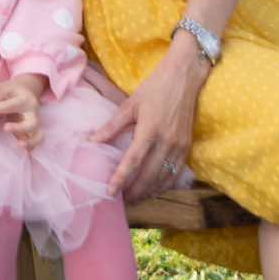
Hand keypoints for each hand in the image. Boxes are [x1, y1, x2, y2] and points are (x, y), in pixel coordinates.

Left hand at [0, 74, 46, 147]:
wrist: (23, 92)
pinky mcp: (34, 131)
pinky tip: (23, 149)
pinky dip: (32, 146)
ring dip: (29, 141)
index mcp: (25, 99)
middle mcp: (33, 112)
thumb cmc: (8, 91)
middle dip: (19, 127)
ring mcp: (35, 122)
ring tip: (18, 144)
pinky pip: (37, 140)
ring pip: (37, 134)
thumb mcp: (2, 88)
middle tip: (5, 128)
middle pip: (31, 122)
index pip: (11, 105)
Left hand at [91, 43, 205, 199]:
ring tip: (133, 198)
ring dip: (148, 191)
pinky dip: (163, 185)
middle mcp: (166, 142)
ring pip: (163, 178)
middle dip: (134, 191)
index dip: (121, 178)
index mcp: (149, 129)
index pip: (133, 160)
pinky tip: (153, 189)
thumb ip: (111, 126)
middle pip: (148, 175)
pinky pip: (175, 173)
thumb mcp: (130, 104)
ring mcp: (179, 147)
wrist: (184, 78)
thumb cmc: (154, 88)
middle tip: (119, 201)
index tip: (110, 191)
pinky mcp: (187, 148)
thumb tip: (91, 140)